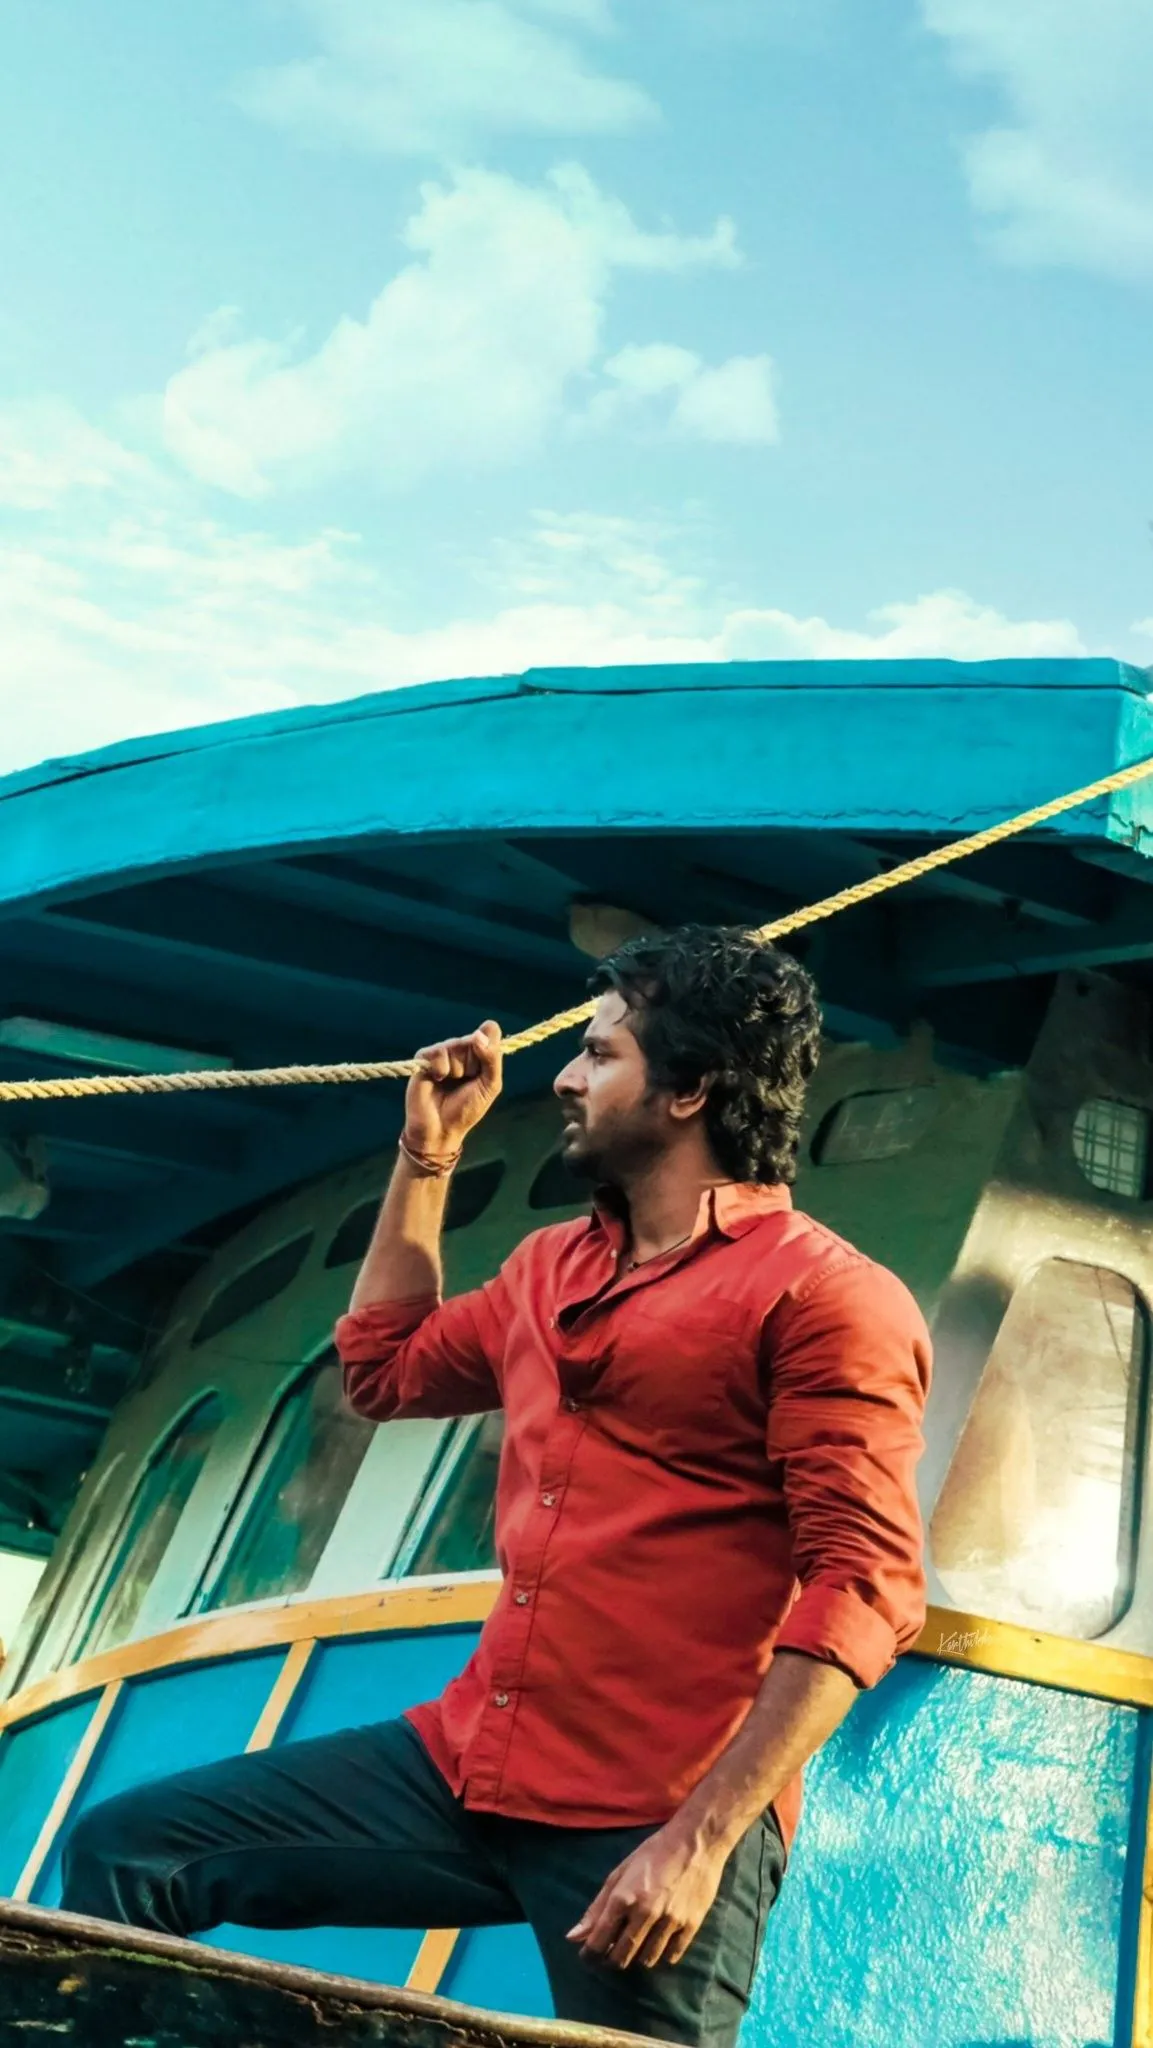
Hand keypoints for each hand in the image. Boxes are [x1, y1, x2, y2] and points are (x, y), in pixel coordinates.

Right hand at [404, 1020, 502, 1159]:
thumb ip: (492, 1058)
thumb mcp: (490, 1085)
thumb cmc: (467, 1109)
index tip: (484, 1069)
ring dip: (457, 1069)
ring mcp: (442, 1052)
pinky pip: (438, 1052)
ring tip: (449, 1083)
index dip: (489, 1048)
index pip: (490, 1031)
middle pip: (473, 1039)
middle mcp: (461, 1049)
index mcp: (479, 1053)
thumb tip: (479, 1035)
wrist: (441, 1129)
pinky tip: (438, 1079)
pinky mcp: (423, 1057)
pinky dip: (441, 1068)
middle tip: (464, 1082)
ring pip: (456, 1045)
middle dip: (472, 1065)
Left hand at [566, 1822, 728, 1971]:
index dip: (590, 1955)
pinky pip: (671, 1956)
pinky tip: (659, 1941)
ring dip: (637, 1957)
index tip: (589, 1956)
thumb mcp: (620, 1873)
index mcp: (623, 1898)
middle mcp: (645, 1913)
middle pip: (621, 1957)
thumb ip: (596, 1908)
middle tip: (611, 1952)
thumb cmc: (653, 1853)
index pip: (599, 1943)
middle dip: (611, 1960)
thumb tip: (573, 1937)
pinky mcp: (691, 1925)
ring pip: (646, 1960)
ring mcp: (669, 1921)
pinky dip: (662, 1954)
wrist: (696, 1841)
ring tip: (636, 1944)